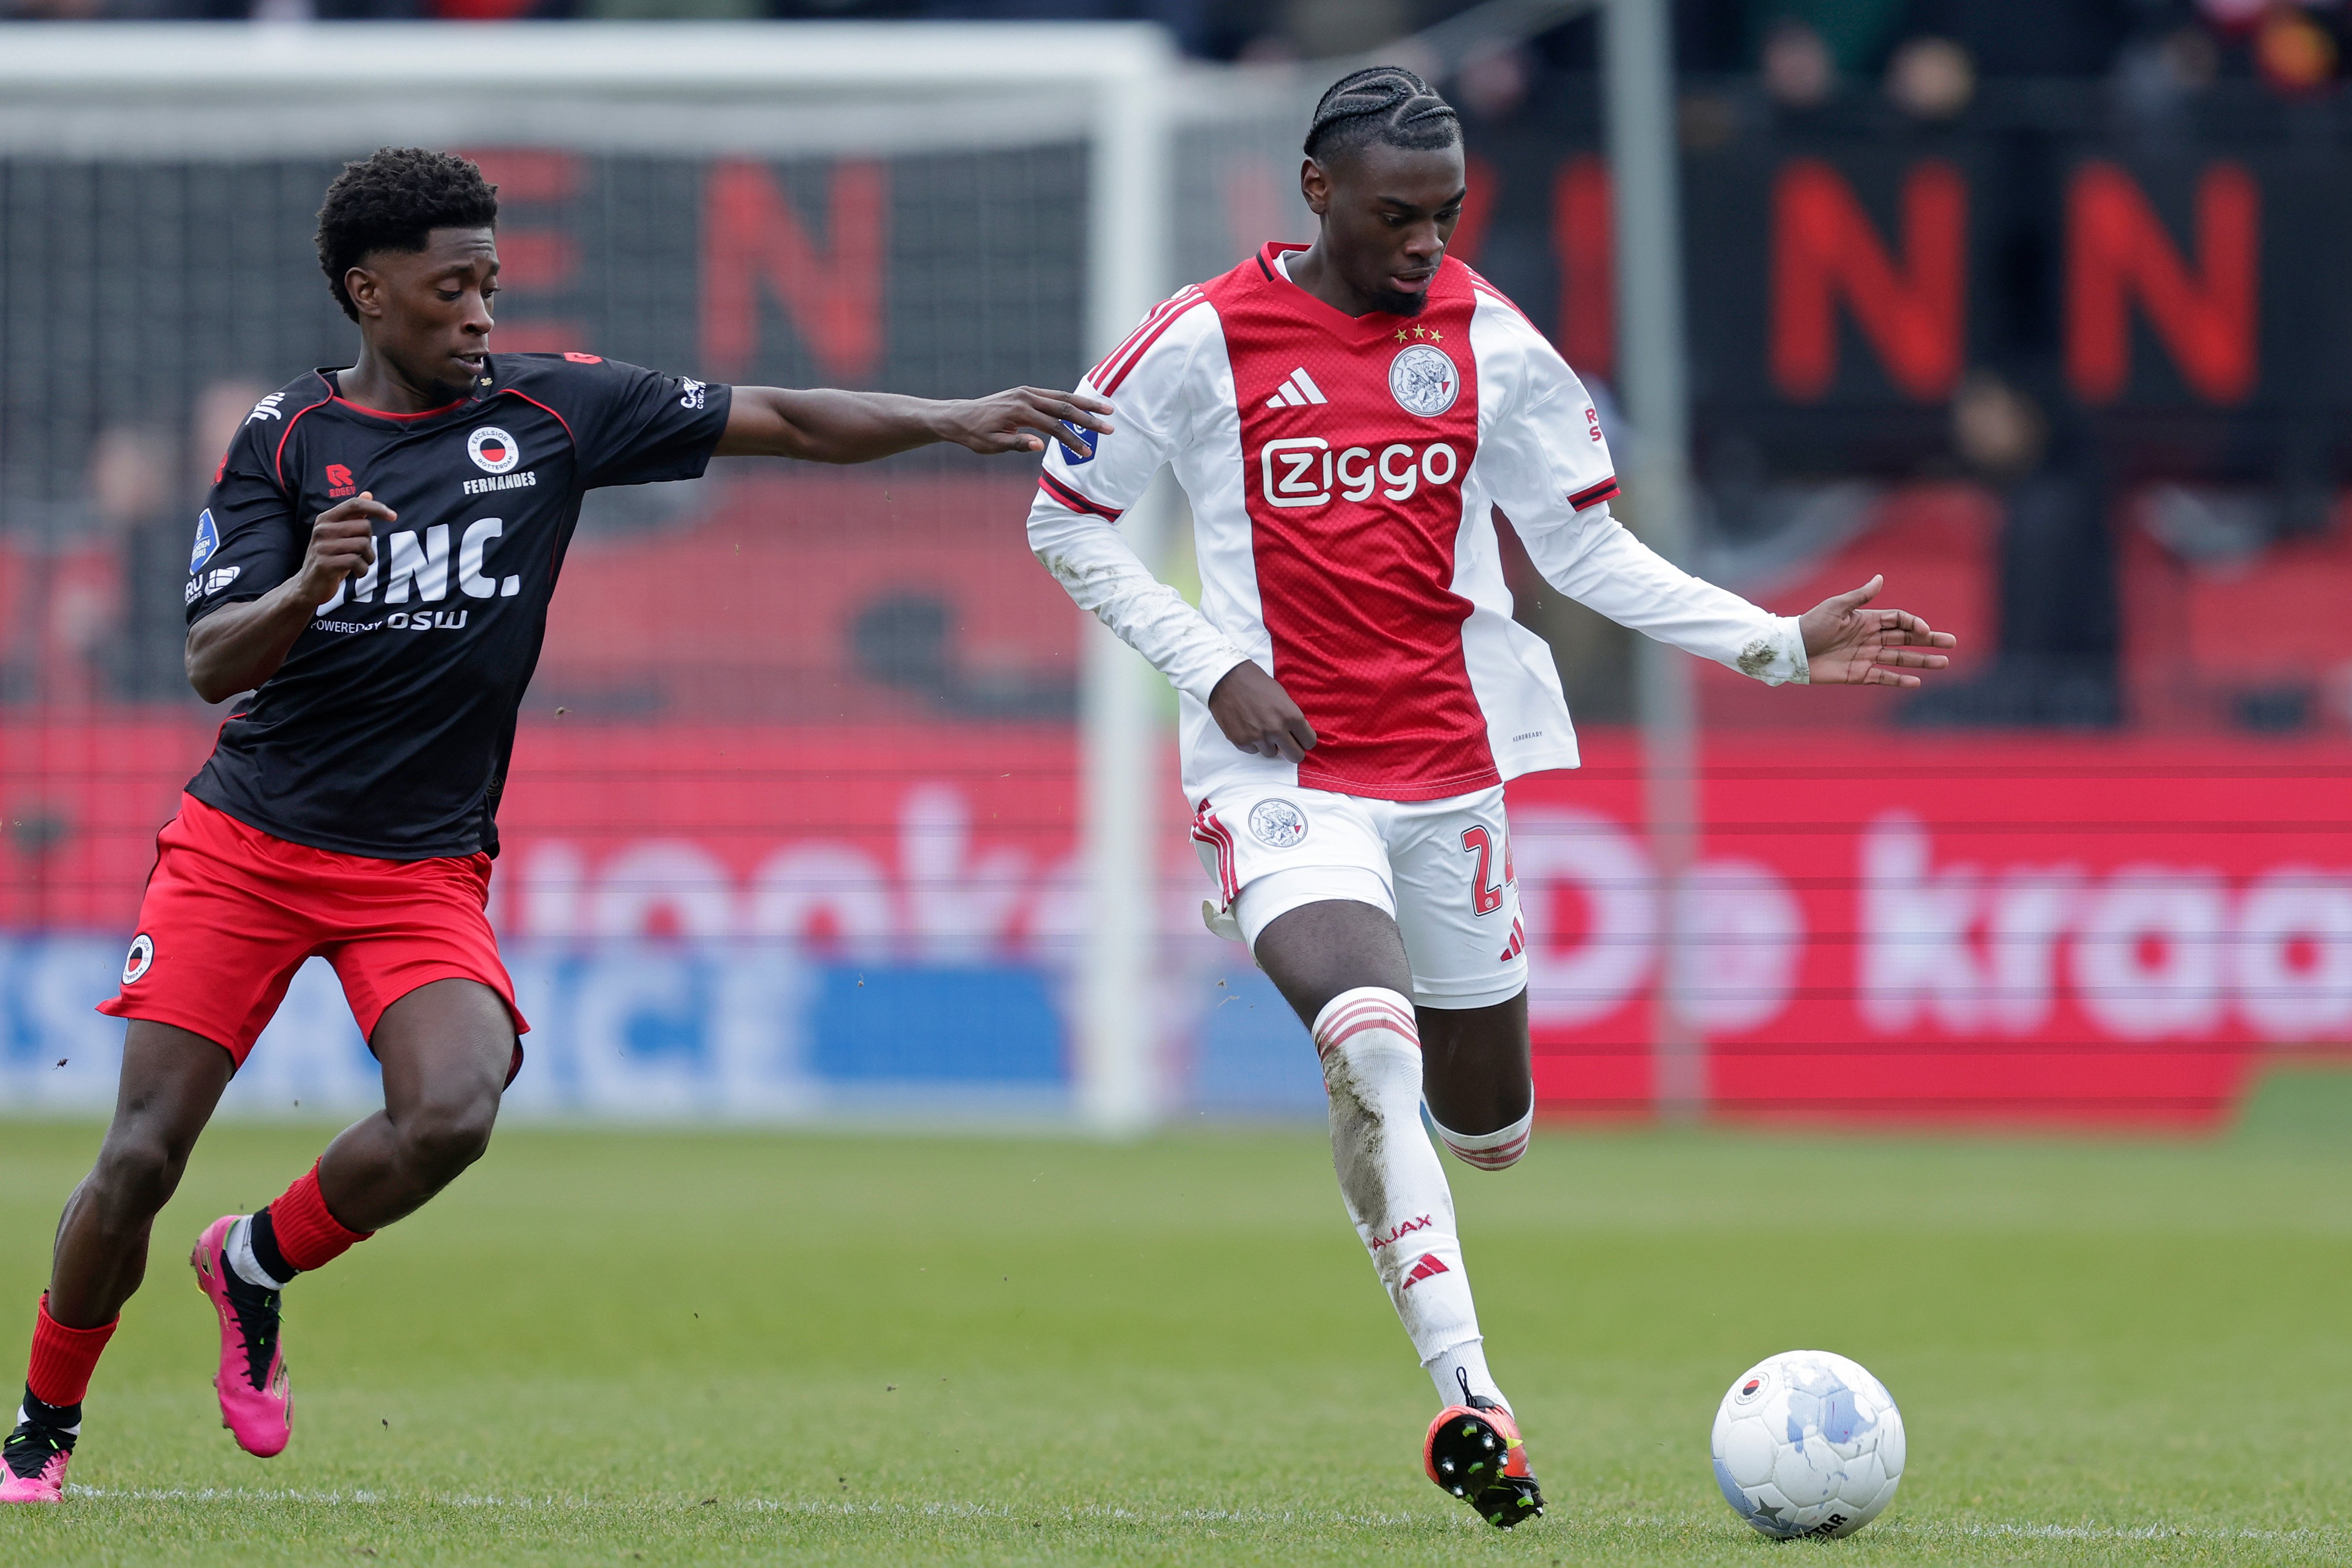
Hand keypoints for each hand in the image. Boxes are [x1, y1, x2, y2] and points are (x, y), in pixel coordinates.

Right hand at [293, 494, 386, 608]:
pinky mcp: (325, 563)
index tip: (393, 516)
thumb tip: (368, 493)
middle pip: (364, 526)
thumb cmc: (330, 557)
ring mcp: (322, 546)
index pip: (355, 504)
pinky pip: (357, 562)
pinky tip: (356, 573)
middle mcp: (322, 529)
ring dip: (368, 558)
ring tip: (359, 564)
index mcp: (326, 518)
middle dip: (370, 542)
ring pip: (363, 545)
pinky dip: (363, 570)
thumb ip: (353, 516)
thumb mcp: (340, 535)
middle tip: (361, 554)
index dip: (376, 507)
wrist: (308, 585)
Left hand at [934, 387, 1113, 455]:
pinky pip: (1053, 395)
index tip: (1087, 453)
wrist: (959, 417)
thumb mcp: (992, 445)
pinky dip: (1071, 400)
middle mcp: (1026, 397)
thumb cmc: (974, 435)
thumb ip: (1016, 444)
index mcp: (1019, 411)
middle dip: (1089, 417)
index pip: (1053, 426)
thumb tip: (1040, 445)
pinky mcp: (1026, 392)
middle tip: (1110, 426)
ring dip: (1085, 404)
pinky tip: (1085, 406)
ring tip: (1108, 409)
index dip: (1072, 440)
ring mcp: (1027, 392)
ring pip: (1062, 397)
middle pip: (1064, 406)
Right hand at [1208, 660, 1316, 760]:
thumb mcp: (1282, 696)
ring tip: (1261, 727)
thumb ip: (1291, 717)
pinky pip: (1253, 750)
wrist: (1226, 679)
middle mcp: (1275, 730)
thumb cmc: (1256, 683)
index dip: (1305, 739)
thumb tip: (1295, 736)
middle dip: (1293, 750)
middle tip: (1286, 742)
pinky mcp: (1241, 742)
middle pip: (1295, 756)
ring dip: (1269, 744)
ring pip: (1271, 754)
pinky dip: (1252, 742)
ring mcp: (1257, 738)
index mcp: (1290, 716)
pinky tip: (1248, 727)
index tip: (1300, 737)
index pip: (1309, 742)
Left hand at [1797, 575, 1956, 686]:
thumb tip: (1880, 578)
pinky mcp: (1857, 674)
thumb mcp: (1835, 607)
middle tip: (1952, 643)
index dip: (1914, 624)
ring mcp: (1865, 657)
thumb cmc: (1809, 625)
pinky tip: (1916, 681)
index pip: (1899, 620)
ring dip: (1922, 661)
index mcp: (1866, 620)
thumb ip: (1859, 597)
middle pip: (1906, 639)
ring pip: (1900, 658)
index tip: (1926, 631)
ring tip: (1944, 663)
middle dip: (1929, 641)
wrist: (1790, 651)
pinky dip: (1898, 680)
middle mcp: (1870, 638)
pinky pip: (1882, 677)